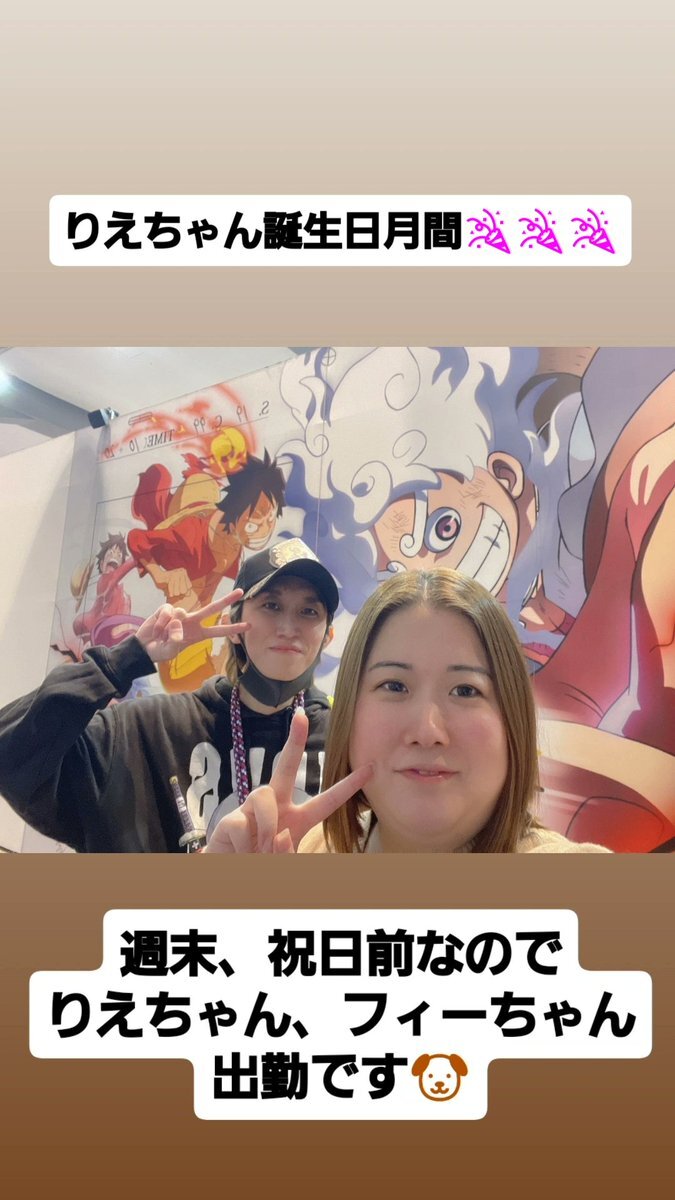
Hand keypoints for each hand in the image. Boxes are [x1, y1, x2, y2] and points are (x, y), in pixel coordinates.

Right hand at [135, 589, 249, 662]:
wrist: (143, 647)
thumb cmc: (160, 651)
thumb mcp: (170, 651)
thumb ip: (175, 639)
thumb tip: (178, 622)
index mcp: (198, 634)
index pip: (218, 631)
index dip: (233, 628)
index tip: (248, 625)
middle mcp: (192, 622)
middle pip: (211, 608)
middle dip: (226, 600)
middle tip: (241, 591)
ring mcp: (180, 614)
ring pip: (181, 613)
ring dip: (169, 627)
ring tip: (161, 636)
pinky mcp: (167, 609)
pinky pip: (167, 612)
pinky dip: (160, 622)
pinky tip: (156, 629)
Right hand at [204, 709, 372, 853]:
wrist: (231, 874)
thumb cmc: (261, 865)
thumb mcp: (284, 865)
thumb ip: (288, 853)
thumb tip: (279, 833)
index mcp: (297, 819)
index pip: (328, 801)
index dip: (349, 786)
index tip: (370, 767)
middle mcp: (276, 806)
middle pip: (286, 767)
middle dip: (293, 740)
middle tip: (301, 716)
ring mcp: (252, 809)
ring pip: (264, 796)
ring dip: (265, 828)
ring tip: (259, 853)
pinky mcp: (231, 818)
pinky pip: (243, 823)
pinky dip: (246, 845)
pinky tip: (242, 853)